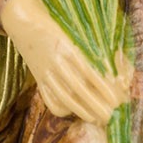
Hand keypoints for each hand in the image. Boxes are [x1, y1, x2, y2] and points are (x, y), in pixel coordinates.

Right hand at [0, 0, 132, 125]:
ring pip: (64, 98)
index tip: (116, 99)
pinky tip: (73, 111)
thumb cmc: (56, 24)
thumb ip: (87, 50)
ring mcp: (45, 73)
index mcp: (68, 48)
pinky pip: (49, 99)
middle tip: (111, 115)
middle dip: (96, 105)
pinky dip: (62, 109)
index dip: (103, 88)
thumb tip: (110, 69)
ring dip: (82, 111)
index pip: (88, 73)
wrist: (25, 24)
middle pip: (78, 90)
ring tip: (96, 118)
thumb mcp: (73, 33)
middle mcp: (56, 62)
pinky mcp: (38, 80)